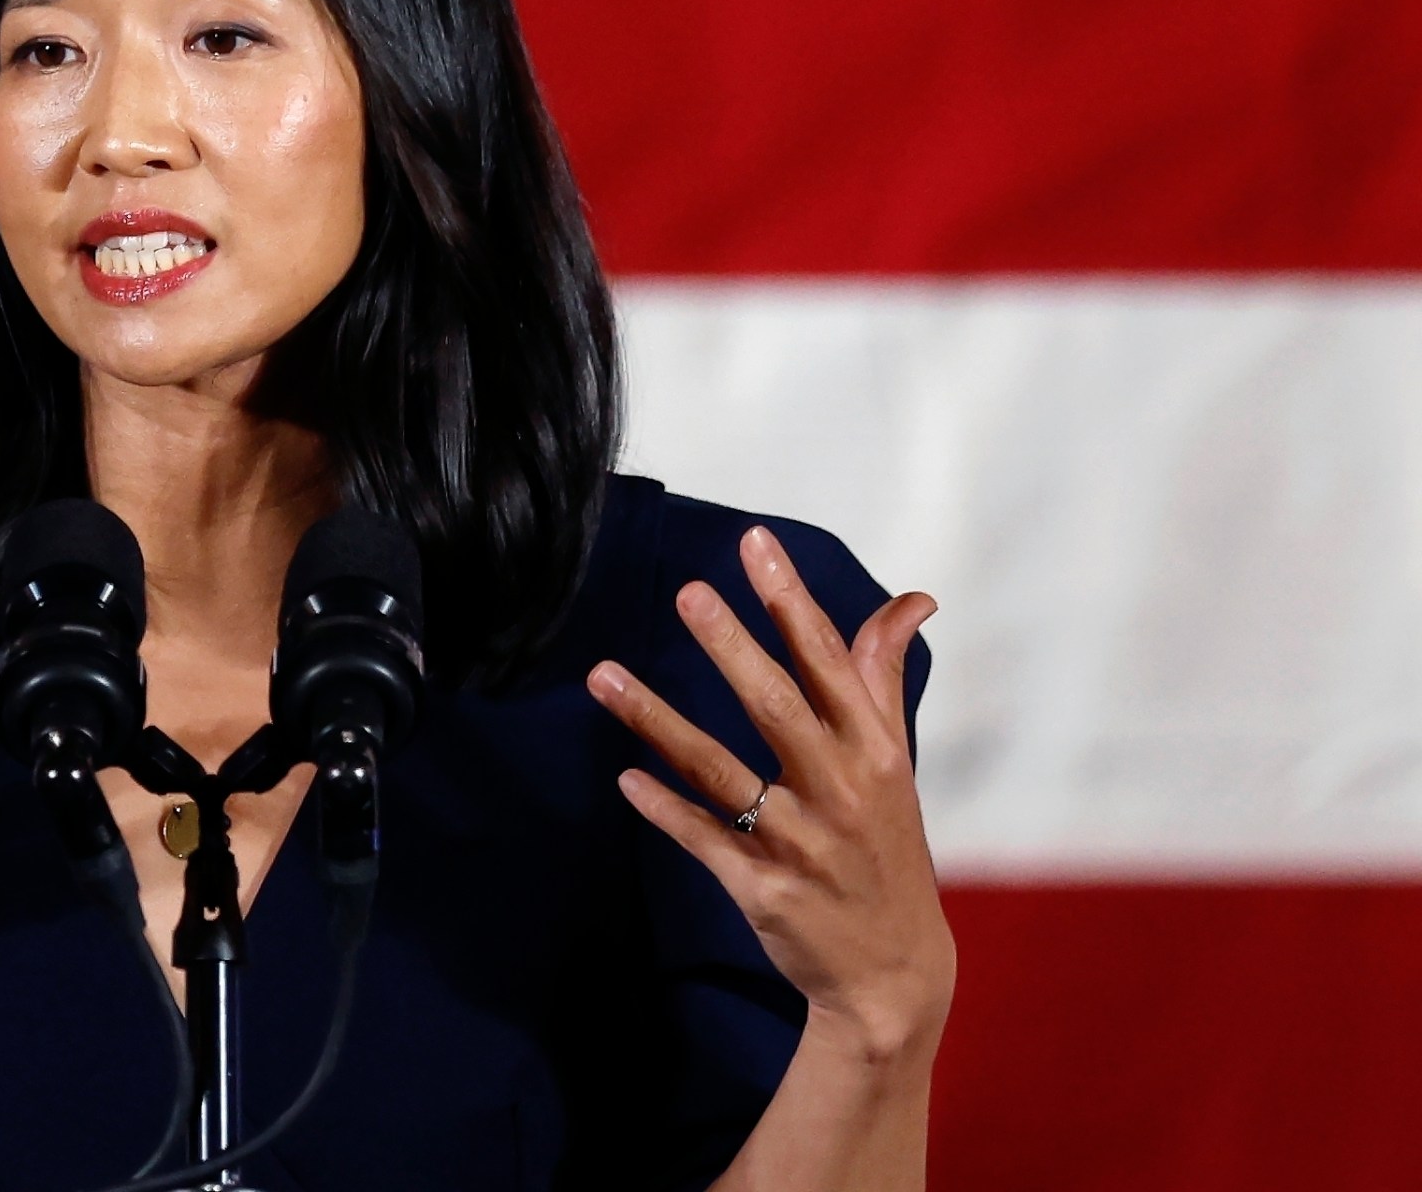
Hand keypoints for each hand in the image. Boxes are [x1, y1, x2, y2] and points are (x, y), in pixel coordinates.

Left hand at [586, 526, 951, 1058]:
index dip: (791, 601)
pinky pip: (703, 837)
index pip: (830, 662)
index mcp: (874, 753)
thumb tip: (914, 598)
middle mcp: (841, 791)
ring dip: (658, 720)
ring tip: (604, 675)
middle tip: (686, 592)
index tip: (755, 544)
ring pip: (719, 770)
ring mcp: (800, 842)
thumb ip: (882, 679)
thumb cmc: (886, 848)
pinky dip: (663, 806)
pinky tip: (624, 775)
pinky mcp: (762, 888)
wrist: (894, 973)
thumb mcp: (895, 763)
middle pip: (777, 707)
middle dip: (732, 647)